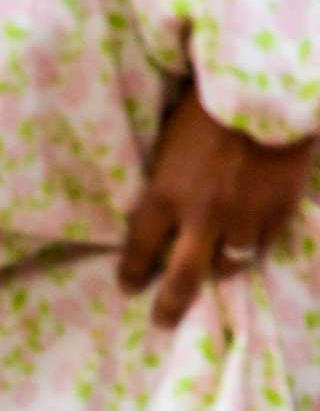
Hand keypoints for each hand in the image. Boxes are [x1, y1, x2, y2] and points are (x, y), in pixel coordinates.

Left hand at [122, 87, 315, 326]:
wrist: (272, 90)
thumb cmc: (211, 104)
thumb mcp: (171, 142)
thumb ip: (166, 180)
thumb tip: (160, 206)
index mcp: (166, 196)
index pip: (140, 249)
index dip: (132, 272)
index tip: (129, 286)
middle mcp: (202, 216)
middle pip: (181, 278)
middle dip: (169, 305)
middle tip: (162, 320)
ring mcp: (245, 217)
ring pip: (228, 265)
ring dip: (218, 269)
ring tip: (213, 270)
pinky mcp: (280, 211)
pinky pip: (263, 244)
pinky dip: (254, 247)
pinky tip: (248, 244)